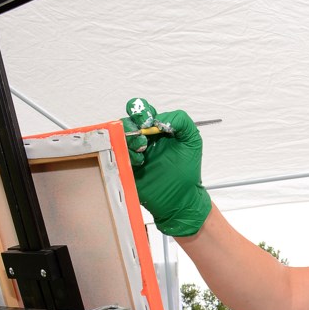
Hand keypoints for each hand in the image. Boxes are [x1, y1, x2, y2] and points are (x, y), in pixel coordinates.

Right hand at [122, 99, 211, 236]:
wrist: (181, 198)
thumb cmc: (188, 170)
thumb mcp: (192, 140)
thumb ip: (181, 121)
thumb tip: (160, 118)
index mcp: (157, 130)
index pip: (142, 111)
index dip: (141, 111)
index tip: (149, 122)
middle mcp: (142, 139)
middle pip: (126, 121)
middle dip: (132, 125)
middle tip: (144, 136)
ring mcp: (132, 153)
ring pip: (118, 137)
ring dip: (129, 140)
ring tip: (143, 151)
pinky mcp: (125, 168)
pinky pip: (115, 156)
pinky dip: (125, 155)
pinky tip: (139, 163)